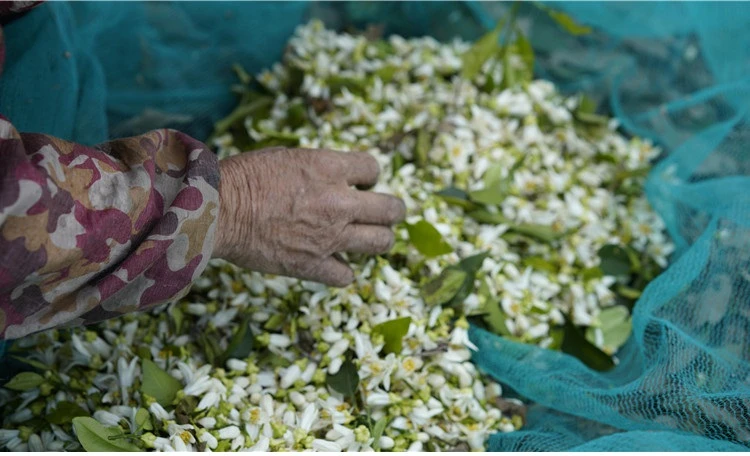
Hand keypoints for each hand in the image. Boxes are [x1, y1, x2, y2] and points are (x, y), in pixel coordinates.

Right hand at [213, 147, 405, 286]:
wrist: (218, 210)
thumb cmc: (243, 178)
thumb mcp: (287, 157)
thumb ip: (318, 168)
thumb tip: (333, 177)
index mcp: (330, 168)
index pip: (373, 168)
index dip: (370, 175)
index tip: (363, 181)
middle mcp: (339, 202)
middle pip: (392, 208)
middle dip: (393, 210)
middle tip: (387, 213)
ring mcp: (330, 236)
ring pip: (381, 242)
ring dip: (379, 239)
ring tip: (371, 238)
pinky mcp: (313, 264)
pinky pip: (346, 275)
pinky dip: (343, 271)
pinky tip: (334, 264)